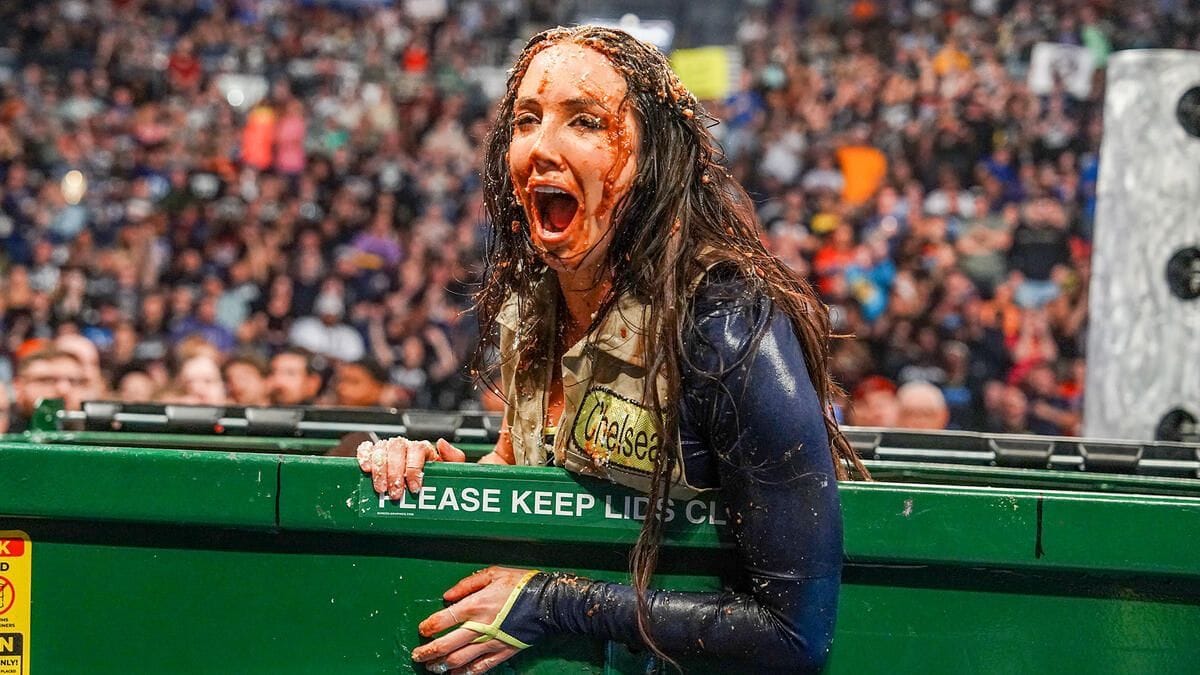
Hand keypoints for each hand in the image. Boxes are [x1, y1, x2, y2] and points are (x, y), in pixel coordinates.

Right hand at [356, 437, 465, 497]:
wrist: (420, 487)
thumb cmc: (433, 478)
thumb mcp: (449, 470)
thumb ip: (453, 457)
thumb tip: (441, 442)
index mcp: (422, 448)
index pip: (417, 449)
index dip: (414, 468)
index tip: (415, 487)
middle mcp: (404, 445)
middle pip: (396, 449)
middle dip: (395, 473)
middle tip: (396, 494)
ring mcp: (388, 448)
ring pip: (381, 450)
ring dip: (380, 470)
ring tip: (381, 490)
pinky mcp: (373, 453)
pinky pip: (365, 448)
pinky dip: (364, 456)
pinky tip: (366, 469)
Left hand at [412, 566, 534, 673]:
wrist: (548, 602)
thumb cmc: (520, 584)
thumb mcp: (493, 573)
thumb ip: (467, 584)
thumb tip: (447, 596)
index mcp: (475, 606)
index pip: (443, 620)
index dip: (428, 627)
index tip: (421, 630)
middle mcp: (479, 627)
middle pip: (446, 645)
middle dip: (428, 652)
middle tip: (417, 655)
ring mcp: (490, 642)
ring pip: (459, 659)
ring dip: (442, 665)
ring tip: (432, 667)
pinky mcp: (502, 652)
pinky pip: (480, 667)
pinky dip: (465, 673)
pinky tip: (456, 674)